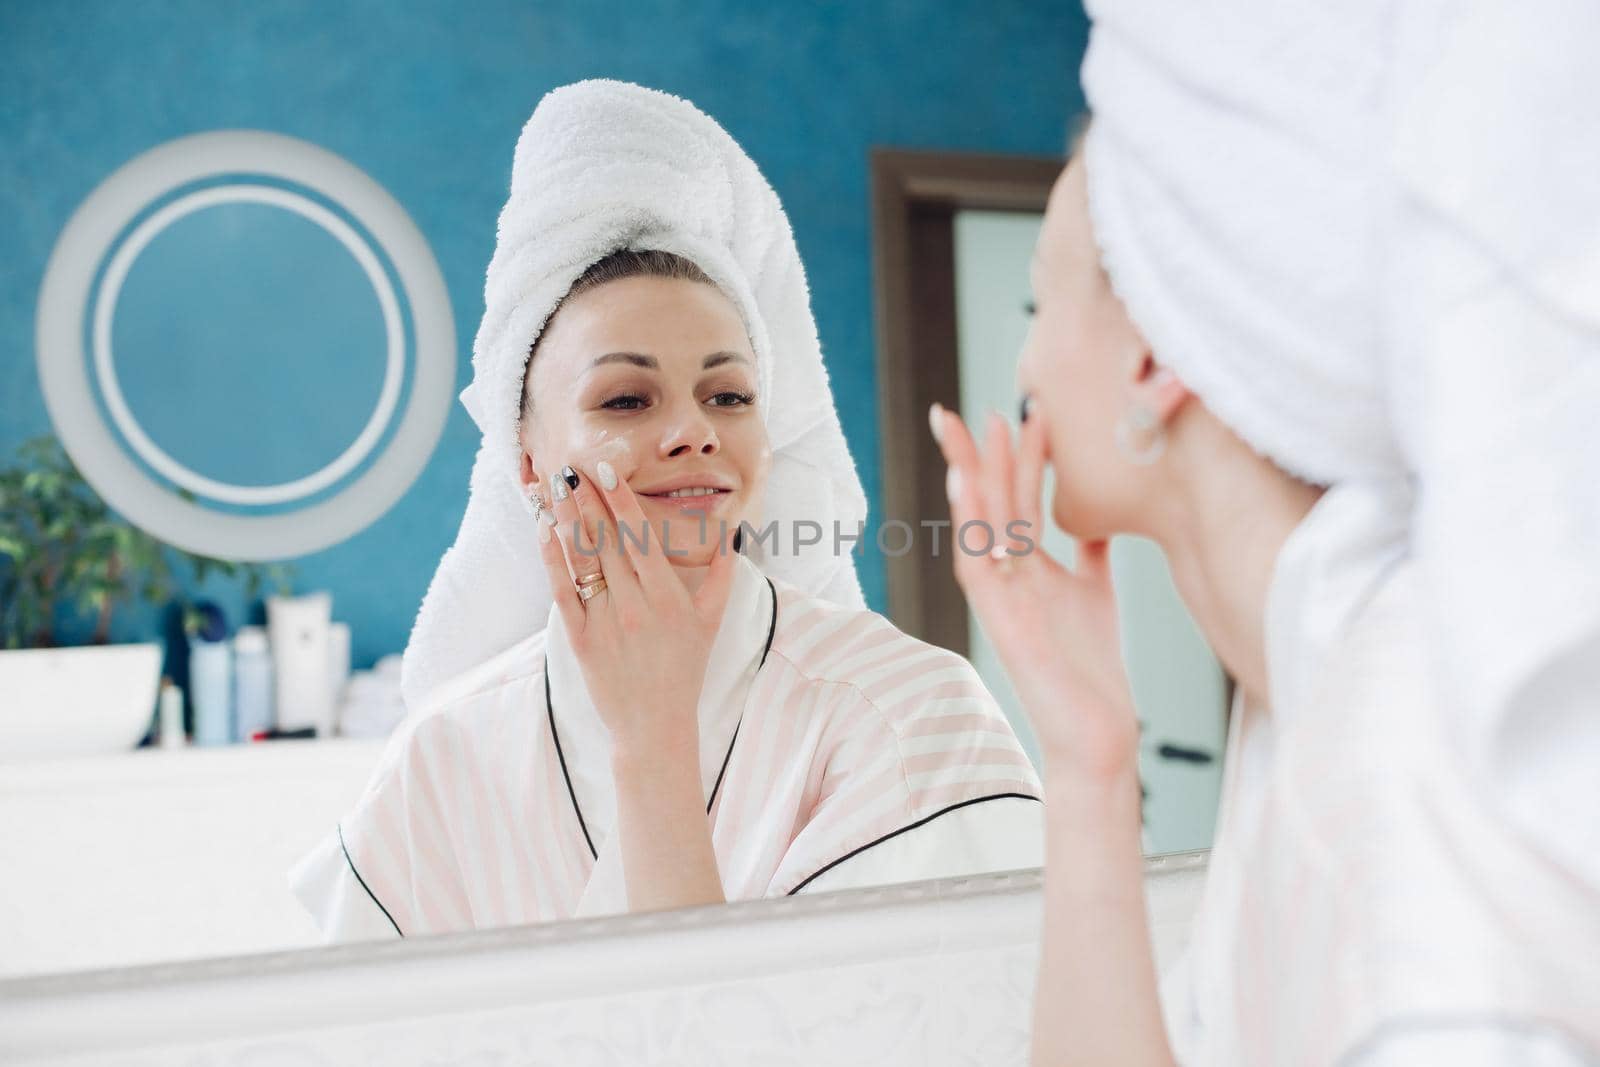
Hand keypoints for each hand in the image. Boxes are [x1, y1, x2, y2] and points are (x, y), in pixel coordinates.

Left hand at [536, 460, 738, 759]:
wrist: (655, 725)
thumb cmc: (685, 670)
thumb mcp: (712, 620)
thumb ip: (723, 574)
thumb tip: (731, 533)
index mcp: (667, 596)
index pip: (640, 537)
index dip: (622, 501)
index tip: (608, 471)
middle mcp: (635, 604)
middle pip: (607, 540)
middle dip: (588, 499)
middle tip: (572, 465)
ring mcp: (605, 621)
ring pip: (583, 559)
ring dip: (567, 519)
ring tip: (554, 487)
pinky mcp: (580, 639)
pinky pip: (562, 591)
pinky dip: (553, 559)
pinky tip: (545, 532)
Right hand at [932, 405, 1139, 781]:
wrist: (1097, 730)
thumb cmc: (1092, 668)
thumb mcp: (1094, 591)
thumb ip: (1089, 552)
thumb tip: (1099, 514)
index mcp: (1027, 566)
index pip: (1015, 498)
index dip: (1014, 454)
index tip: (1017, 408)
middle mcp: (1007, 576)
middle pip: (987, 503)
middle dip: (976, 454)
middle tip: (960, 408)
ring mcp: (1001, 597)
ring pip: (980, 526)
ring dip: (975, 476)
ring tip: (972, 429)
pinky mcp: (1001, 621)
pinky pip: (977, 565)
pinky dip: (970, 525)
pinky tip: (967, 487)